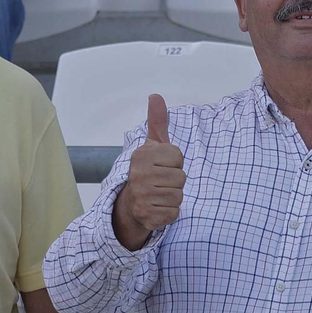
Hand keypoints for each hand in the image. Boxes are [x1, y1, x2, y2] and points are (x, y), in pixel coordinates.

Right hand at [112, 95, 184, 250]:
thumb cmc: (148, 171)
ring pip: (179, 196)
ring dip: (173, 198)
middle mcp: (138, 175)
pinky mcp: (147, 216)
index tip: (161, 166)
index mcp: (141, 155)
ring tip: (159, 195)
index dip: (174, 163)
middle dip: (174, 182)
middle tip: (160, 183)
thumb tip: (155, 96)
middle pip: (181, 177)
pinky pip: (174, 213)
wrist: (130, 204)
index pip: (178, 157)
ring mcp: (141, 196)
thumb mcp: (152, 146)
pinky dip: (169, 213)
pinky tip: (157, 208)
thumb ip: (157, 122)